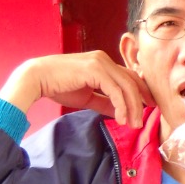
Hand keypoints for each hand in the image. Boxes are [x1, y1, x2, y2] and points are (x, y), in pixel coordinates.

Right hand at [0, 51, 153, 126]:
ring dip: (133, 108)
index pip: (129, 77)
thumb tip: (120, 112)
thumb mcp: (87, 97)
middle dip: (141, 102)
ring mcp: (100, 62)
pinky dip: (121, 106)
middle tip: (141, 122)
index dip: (141, 93)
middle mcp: (104, 59)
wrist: (36, 79)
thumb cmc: (58, 87)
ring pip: (127, 86)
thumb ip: (105, 102)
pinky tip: (120, 119)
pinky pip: (115, 91)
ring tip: (132, 124)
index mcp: (104, 63)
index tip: (148, 108)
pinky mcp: (95, 70)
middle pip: (132, 81)